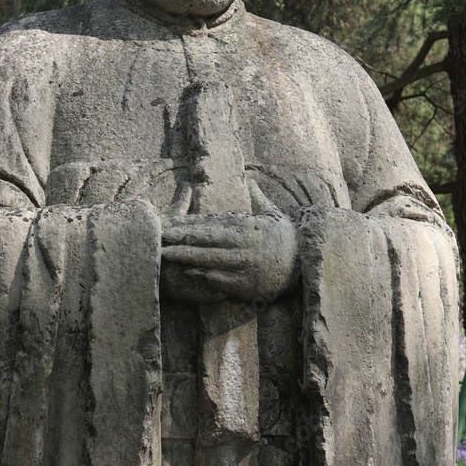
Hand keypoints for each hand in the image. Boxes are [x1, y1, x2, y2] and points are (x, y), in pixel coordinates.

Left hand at [160, 186, 297, 304]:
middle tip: (157, 237)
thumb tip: (251, 181)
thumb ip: (258, 198)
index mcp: (244, 227)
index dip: (186, 225)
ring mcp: (243, 265)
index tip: (168, 223)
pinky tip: (187, 273)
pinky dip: (203, 276)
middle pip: (204, 242)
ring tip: (166, 255)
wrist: (308, 262)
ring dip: (186, 257)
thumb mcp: (274, 213)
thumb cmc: (287, 237)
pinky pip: (221, 280)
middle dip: (179, 240)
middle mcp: (242, 245)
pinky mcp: (247, 284)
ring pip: (209, 260)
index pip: (209, 225)